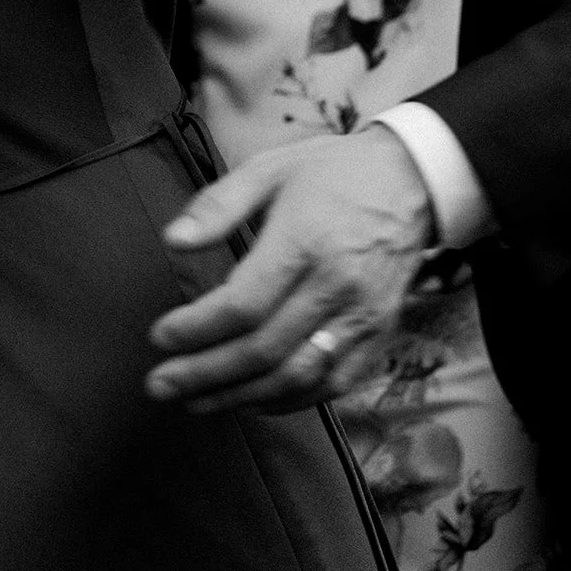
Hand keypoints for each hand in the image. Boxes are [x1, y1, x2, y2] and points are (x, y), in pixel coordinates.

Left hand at [145, 127, 433, 413]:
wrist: (410, 181)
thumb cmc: (331, 172)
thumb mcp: (269, 168)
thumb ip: (218, 204)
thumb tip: (173, 240)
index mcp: (305, 241)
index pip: (243, 305)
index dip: (196, 330)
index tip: (159, 337)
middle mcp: (336, 286)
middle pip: (263, 351)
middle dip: (204, 375)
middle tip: (160, 385)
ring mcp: (361, 317)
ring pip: (295, 378)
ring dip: (239, 398)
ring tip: (193, 402)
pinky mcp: (378, 336)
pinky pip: (331, 386)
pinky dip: (287, 401)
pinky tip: (250, 400)